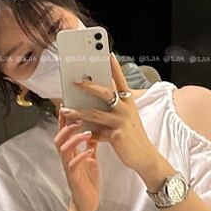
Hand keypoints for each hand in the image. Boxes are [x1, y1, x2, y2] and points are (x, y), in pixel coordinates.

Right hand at [53, 110, 99, 210]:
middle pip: (59, 138)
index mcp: (70, 153)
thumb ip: (90, 146)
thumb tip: (94, 130)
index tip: (67, 105)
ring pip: (63, 149)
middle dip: (67, 126)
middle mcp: (66, 159)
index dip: (64, 120)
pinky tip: (89, 151)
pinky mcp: (73, 178)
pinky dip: (80, 156)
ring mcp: (68, 168)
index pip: (64, 133)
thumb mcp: (91, 160)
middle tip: (79, 117)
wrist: (87, 203)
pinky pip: (73, 164)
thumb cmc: (87, 181)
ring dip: (74, 139)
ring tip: (86, 132)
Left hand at [62, 53, 160, 177]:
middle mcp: (126, 109)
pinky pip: (96, 132)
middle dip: (88, 86)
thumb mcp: (125, 118)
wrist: (145, 156)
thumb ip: (111, 108)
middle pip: (105, 92)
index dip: (114, 67)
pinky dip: (86, 133)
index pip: (121, 80)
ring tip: (65, 110)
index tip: (107, 54)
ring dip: (78, 111)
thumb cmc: (133, 136)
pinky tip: (76, 132)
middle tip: (75, 81)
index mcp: (129, 102)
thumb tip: (92, 101)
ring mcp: (121, 122)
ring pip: (95, 113)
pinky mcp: (117, 136)